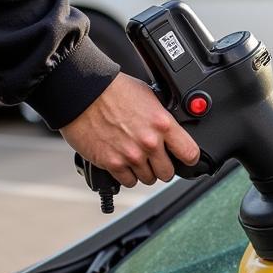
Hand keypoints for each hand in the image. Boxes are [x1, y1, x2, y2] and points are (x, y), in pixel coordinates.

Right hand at [60, 73, 199, 186]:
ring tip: (135, 158)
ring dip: (144, 172)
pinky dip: (127, 175)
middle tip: (155, 160)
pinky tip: (123, 163)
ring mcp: (131, 155)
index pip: (190, 153)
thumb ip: (161, 119)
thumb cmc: (113, 90)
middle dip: (163, 167)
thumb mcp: (149, 97)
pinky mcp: (112, 163)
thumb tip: (170, 131)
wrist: (83, 92)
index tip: (185, 158)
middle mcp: (149, 143)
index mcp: (163, 125)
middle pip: (168, 173)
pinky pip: (128, 182)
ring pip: (149, 179)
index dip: (189, 158)